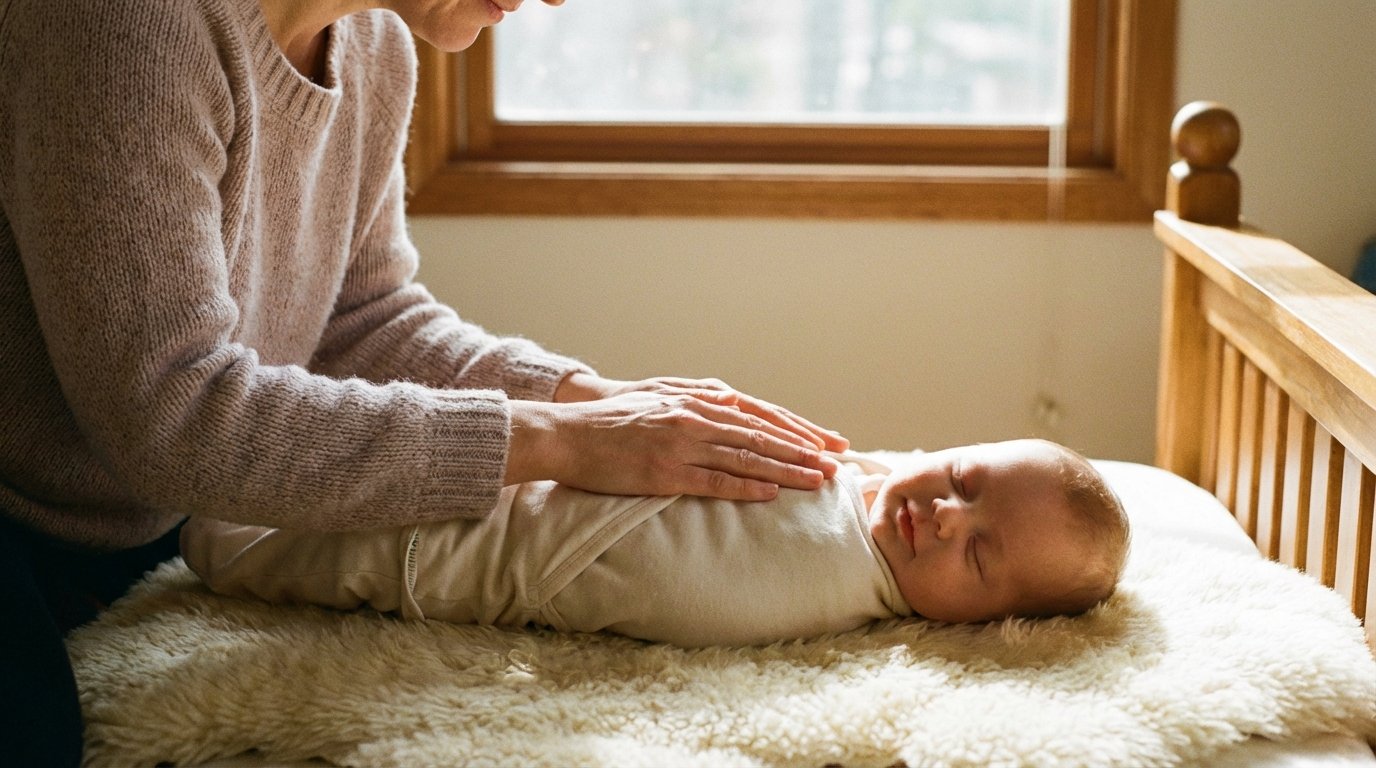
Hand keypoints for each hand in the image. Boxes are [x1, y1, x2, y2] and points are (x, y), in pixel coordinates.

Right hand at [507, 387, 845, 500]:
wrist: (568, 432)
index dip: (798, 430)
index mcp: (698, 401)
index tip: (828, 443)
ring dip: (785, 470)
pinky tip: (770, 493)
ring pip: (745, 457)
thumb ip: (699, 406)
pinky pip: (712, 480)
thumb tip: (732, 412)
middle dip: (803, 451)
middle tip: (837, 465)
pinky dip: (745, 486)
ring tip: (816, 481)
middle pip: (762, 434)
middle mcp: (696, 417)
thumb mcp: (663, 401)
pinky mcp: (664, 471)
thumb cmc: (615, 420)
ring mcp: (681, 443)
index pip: (761, 416)